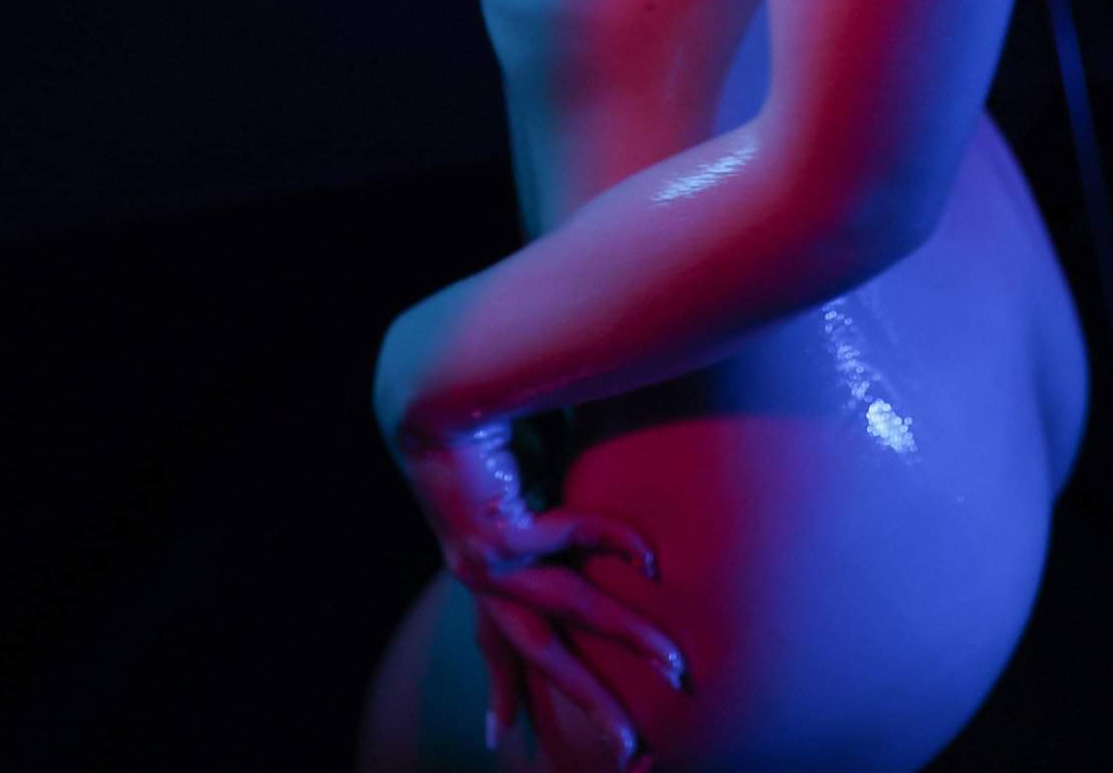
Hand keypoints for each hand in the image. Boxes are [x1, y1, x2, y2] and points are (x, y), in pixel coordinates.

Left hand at [382, 412, 686, 767]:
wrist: (434, 378)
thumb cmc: (488, 408)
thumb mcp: (527, 465)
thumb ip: (557, 493)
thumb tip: (611, 494)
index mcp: (483, 559)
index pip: (498, 638)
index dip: (502, 686)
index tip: (500, 737)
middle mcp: (481, 571)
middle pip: (540, 654)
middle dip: (592, 701)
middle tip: (632, 752)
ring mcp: (486, 556)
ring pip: (567, 613)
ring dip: (626, 637)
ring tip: (677, 665)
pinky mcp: (495, 529)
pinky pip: (569, 541)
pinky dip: (614, 543)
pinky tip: (651, 558)